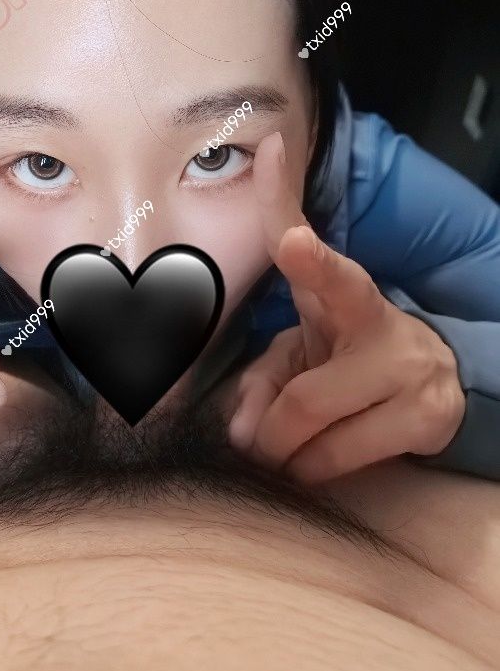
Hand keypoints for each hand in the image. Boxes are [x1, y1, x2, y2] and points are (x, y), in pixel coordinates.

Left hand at [227, 132, 464, 483]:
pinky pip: (345, 458)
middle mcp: (378, 323)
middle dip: (268, 428)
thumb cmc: (346, 357)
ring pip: (318, 428)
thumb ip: (261, 381)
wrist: (429, 382)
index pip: (316, 262)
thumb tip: (240, 434)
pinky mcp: (429, 417)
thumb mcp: (299, 350)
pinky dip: (315, 467)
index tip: (283, 203)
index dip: (299, 243)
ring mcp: (409, 371)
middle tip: (252, 439)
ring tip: (286, 446)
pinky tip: (317, 459)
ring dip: (287, 451)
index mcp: (340, 292)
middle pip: (304, 391)